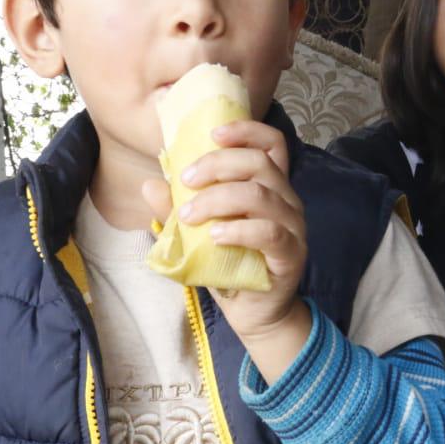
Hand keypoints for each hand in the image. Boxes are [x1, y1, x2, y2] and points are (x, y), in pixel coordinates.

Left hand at [142, 119, 308, 342]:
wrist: (253, 312)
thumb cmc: (229, 266)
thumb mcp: (197, 233)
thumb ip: (177, 208)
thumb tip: (150, 184)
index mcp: (270, 186)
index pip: (272, 144)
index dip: (247, 131)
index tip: (213, 134)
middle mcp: (287, 200)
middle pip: (260, 162)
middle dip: (218, 164)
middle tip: (186, 181)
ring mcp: (293, 227)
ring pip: (261, 195)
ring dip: (218, 199)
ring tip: (190, 216)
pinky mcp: (291, 255)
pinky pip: (269, 233)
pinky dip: (238, 230)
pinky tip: (215, 236)